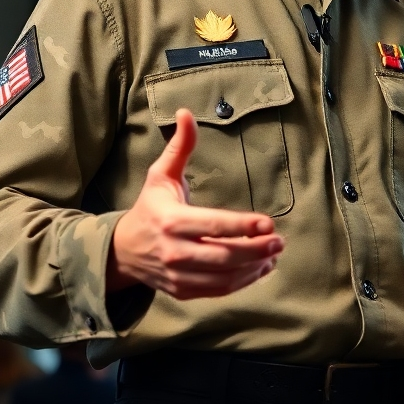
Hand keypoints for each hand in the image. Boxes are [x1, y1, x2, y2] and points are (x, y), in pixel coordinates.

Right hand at [106, 109, 283, 298]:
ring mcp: (178, 275)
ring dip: (253, 268)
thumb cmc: (150, 208)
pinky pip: (218, 290)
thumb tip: (186, 112)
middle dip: (256, 250)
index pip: (213, 225)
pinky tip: (259, 268)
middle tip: (280, 242)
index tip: (268, 223)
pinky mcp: (183, 291)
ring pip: (223, 277)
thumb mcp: (161, 175)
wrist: (123, 251)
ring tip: (274, 255)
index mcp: (171, 221)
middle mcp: (174, 251)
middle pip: (223, 256)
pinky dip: (242, 282)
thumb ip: (179, 147)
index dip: (243, 226)